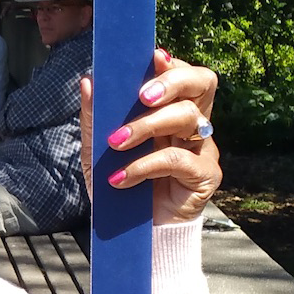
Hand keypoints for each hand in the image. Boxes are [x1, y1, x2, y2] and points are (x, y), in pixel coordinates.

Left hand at [80, 50, 220, 223]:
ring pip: (188, 117)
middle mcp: (192, 125)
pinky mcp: (205, 176)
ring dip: (146, 126)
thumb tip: (88, 80)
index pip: (183, 75)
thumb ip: (95, 117)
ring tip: (116, 142)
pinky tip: (122, 178)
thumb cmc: (119, 189)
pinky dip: (146, 164)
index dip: (172, 64)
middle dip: (173, 81)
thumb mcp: (97, 152)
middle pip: (202, 83)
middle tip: (142, 95)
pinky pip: (179, 158)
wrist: (131, 236)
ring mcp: (202, 149)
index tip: (152, 57)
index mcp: (171, 111)